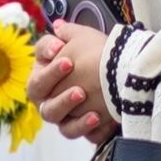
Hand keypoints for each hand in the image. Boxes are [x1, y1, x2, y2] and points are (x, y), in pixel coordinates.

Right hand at [30, 19, 119, 144]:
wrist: (122, 75)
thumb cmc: (96, 55)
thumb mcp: (83, 39)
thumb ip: (67, 33)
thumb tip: (58, 27)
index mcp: (44, 78)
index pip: (38, 73)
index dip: (48, 65)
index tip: (62, 51)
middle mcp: (48, 99)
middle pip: (41, 98)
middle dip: (55, 86)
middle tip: (74, 80)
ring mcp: (63, 116)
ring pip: (55, 118)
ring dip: (66, 106)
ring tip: (84, 96)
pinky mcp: (81, 130)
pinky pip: (78, 133)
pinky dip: (85, 127)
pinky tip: (97, 117)